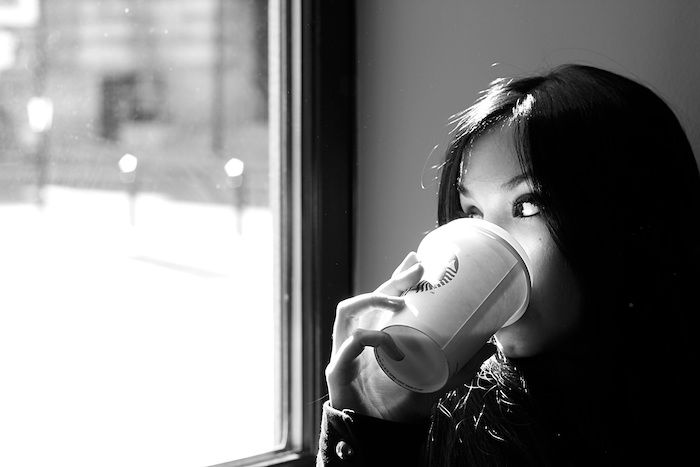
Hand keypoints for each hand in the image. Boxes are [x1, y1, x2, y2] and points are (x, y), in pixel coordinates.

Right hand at [325, 252, 496, 422]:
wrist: (379, 434)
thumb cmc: (400, 405)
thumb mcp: (436, 380)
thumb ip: (460, 366)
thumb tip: (491, 347)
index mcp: (380, 334)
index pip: (386, 298)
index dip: (398, 276)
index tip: (418, 260)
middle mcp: (359, 337)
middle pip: (369, 297)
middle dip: (391, 280)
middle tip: (416, 269)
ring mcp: (345, 351)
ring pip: (348, 311)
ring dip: (371, 300)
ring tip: (398, 300)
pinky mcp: (337, 369)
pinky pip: (347, 345)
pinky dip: (363, 338)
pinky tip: (380, 337)